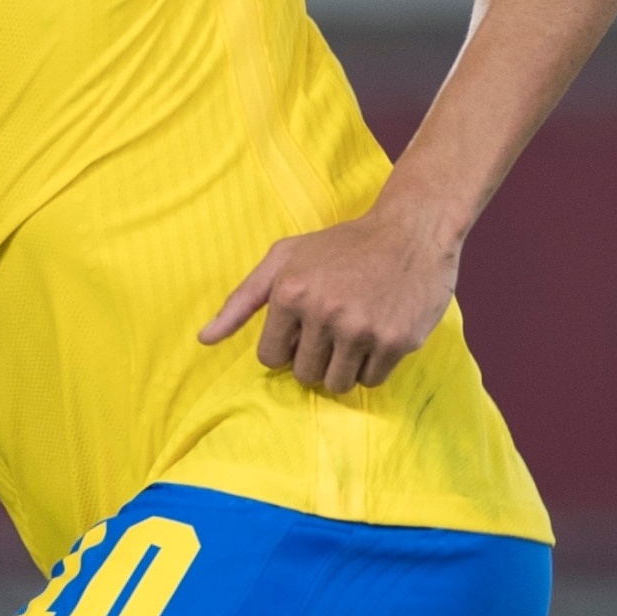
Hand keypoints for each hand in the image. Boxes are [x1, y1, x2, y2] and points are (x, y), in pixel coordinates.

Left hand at [199, 203, 459, 392]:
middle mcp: (324, 312)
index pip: (271, 357)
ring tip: (356, 333)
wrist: (412, 231)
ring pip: (336, 384)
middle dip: (315, 358)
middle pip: (304, 374)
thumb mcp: (285, 258)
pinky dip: (372, 365)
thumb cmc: (343, 245)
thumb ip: (241, 300)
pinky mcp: (395, 342)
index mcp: (290, 292)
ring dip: (343, 366)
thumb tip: (204, 339)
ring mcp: (361, 329)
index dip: (288, 345)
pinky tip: (379, 332)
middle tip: (335, 327)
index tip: (306, 325)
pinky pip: (371, 380)